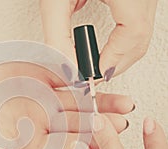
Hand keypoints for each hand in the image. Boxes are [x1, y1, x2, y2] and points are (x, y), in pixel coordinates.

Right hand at [0, 63, 133, 148]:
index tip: (98, 148)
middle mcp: (38, 119)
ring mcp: (38, 95)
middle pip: (74, 123)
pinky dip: (74, 75)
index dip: (80, 147)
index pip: (60, 147)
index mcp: (29, 142)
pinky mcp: (33, 73)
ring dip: (97, 101)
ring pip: (73, 99)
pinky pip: (57, 73)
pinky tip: (93, 78)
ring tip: (122, 104)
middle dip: (98, 124)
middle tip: (121, 124)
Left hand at [40, 0, 156, 78]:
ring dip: (115, 54)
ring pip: (140, 36)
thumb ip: (57, 34)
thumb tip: (65, 66)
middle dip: (113, 64)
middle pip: (139, 41)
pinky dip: (118, 42)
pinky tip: (99, 45)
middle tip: (89, 72)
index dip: (112, 61)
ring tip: (91, 60)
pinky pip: (135, 26)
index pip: (133, 34)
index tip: (91, 74)